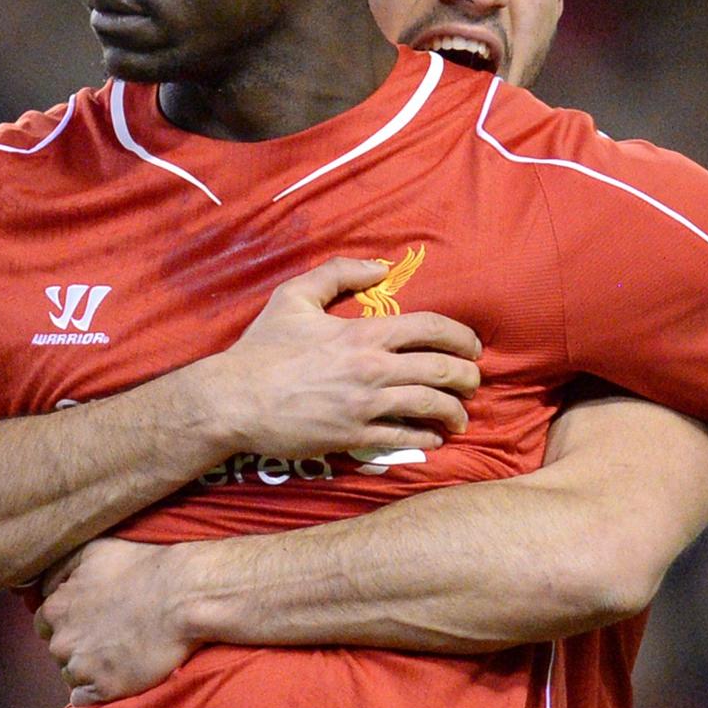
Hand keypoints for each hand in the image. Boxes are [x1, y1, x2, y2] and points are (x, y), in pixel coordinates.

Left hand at [36, 538, 197, 706]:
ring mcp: (81, 667)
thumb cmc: (143, 568)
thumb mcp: (92, 551)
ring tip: (119, 655)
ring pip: (72, 675)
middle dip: (79, 645)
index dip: (68, 622)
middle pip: (59, 651)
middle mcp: (62, 641)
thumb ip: (60, 569)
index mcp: (56, 609)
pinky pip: (85, 699)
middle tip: (110, 636)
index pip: (44, 624)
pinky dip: (98, 690)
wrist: (183, 596)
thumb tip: (45, 585)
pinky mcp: (104, 689)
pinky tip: (119, 675)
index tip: (91, 621)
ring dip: (89, 669)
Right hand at [185, 257, 481, 459]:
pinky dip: (426, 438)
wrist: (234, 399)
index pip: (432, 328)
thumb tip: (379, 268)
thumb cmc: (262, 348)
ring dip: (454, 412)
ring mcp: (366, 406)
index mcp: (364, 333)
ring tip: (460, 416)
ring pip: (430, 407)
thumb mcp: (294, 296)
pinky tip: (433, 438)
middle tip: (472, 382)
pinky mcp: (354, 437)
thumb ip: (338, 273)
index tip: (472, 346)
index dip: (462, 336)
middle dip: (468, 377)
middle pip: (442, 370)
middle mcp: (373, 369)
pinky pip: (404, 438)